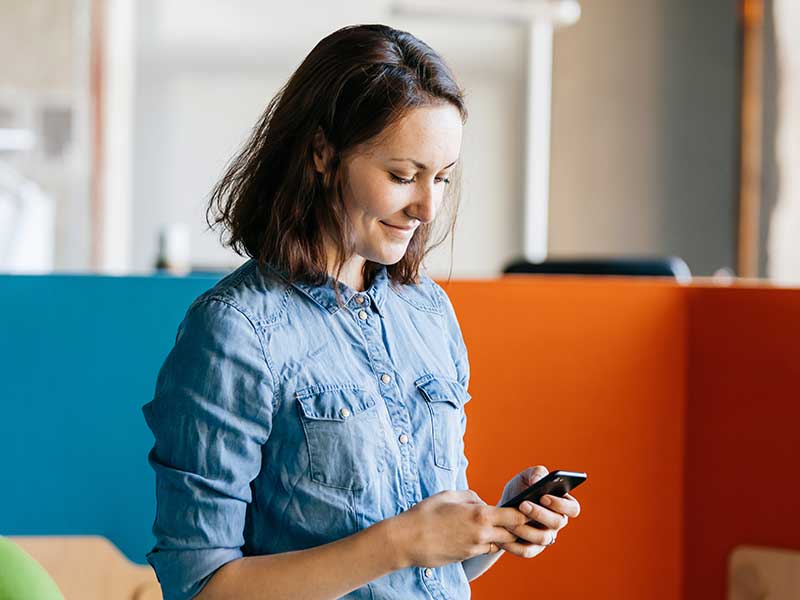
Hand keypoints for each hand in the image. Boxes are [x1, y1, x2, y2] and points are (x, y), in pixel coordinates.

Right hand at [390, 489, 530, 567]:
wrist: (407, 540)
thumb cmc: (426, 513)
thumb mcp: (450, 495)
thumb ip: (472, 497)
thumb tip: (482, 502)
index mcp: (481, 515)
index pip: (516, 516)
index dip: (525, 513)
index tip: (530, 507)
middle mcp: (482, 534)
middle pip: (514, 534)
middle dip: (520, 528)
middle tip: (522, 520)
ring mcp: (475, 548)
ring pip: (500, 543)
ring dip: (503, 536)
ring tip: (500, 526)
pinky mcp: (467, 557)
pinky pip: (484, 548)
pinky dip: (487, 541)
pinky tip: (479, 534)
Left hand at [496, 466, 580, 558]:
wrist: (501, 509)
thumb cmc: (518, 491)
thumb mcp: (525, 477)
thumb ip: (535, 473)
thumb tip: (538, 481)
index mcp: (562, 504)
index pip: (573, 508)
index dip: (560, 504)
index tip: (543, 497)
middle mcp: (557, 522)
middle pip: (558, 522)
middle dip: (539, 513)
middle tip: (522, 504)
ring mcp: (546, 537)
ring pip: (543, 538)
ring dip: (525, 528)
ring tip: (509, 519)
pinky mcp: (532, 549)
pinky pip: (527, 551)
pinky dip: (514, 544)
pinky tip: (503, 533)